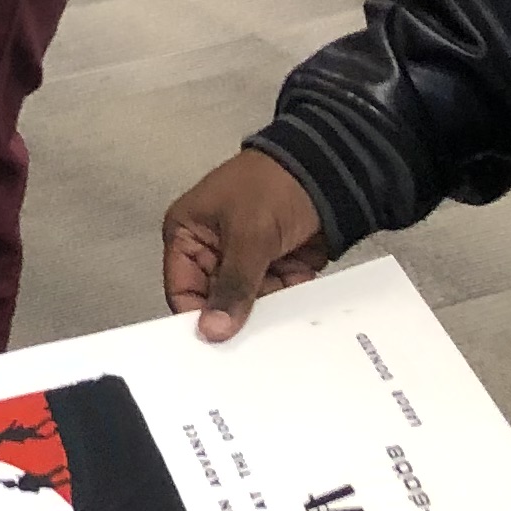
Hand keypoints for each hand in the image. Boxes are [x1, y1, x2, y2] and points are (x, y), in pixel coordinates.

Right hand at [160, 148, 331, 340]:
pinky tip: (298, 294)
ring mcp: (245, 260)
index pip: (182, 288)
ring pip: (249, 303)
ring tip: (281, 305)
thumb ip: (232, 286)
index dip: (196, 315)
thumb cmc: (274, 182)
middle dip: (236, 313)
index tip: (214, 341)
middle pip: (215, 300)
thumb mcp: (248, 236)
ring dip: (269, 306)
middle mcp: (212, 250)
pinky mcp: (275, 267)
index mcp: (188, 234)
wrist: (329, 170)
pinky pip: (278, 297)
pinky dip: (290, 299)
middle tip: (250, 334)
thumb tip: (212, 327)